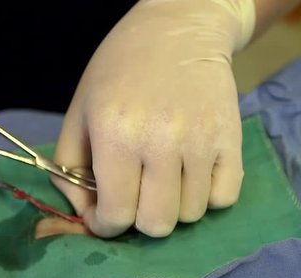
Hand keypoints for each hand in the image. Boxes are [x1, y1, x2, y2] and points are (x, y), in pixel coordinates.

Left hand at [52, 0, 255, 237]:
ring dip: (175, 205)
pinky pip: (224, 198)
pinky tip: (194, 172)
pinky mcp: (231, 139)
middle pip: (157, 225)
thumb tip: (87, 217)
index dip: (106, 225)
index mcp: (116, 133)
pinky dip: (208, 195)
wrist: (177, 30)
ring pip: (191, 215)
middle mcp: (161, 140)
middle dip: (141, 219)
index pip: (116, 214)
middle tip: (137, 194)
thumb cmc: (119, 71)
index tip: (106, 214)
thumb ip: (70, 170)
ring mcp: (201, 141)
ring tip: (165, 176)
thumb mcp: (79, 112)